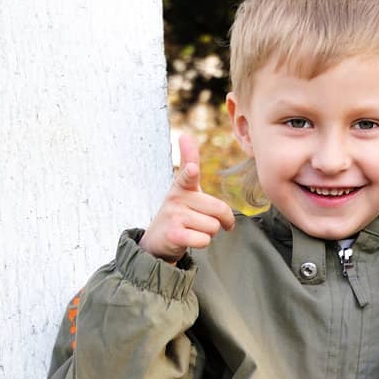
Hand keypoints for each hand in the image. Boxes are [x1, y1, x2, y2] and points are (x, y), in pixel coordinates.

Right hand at [139, 134, 234, 260]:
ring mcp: (174, 217)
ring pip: (213, 227)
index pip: (187, 175)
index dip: (191, 172)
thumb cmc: (179, 211)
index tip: (193, 169)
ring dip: (208, 233)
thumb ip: (189, 162)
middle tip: (206, 221)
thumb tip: (185, 135)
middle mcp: (176, 199)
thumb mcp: (184, 187)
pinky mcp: (174, 235)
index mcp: (182, 186)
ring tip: (193, 230)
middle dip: (220, 220)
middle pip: (218, 209)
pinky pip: (204, 240)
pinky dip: (202, 243)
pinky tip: (190, 239)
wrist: (158, 240)